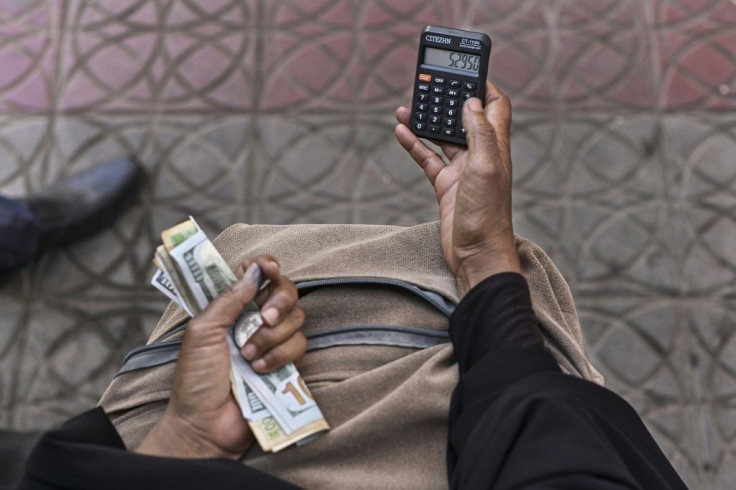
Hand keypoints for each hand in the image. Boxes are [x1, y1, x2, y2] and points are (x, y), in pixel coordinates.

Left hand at [136, 256, 305, 458]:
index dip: (265, 267)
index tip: (268, 268)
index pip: (256, 275)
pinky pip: (299, 345)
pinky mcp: (286, 364)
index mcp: (231, 307)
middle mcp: (254, 320)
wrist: (206, 424)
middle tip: (264, 318)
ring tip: (248, 356)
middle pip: (286, 291)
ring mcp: (272, 341)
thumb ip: (228, 299)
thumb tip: (254, 271)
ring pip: (296, 319)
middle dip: (279, 301)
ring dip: (272, 337)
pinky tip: (259, 369)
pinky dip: (280, 356)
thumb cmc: (195, 379)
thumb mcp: (202, 332)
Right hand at [395, 80, 520, 295]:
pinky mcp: (446, 185)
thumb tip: (471, 102)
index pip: (495, 107)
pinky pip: (428, 158)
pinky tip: (401, 132)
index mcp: (495, 147)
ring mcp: (462, 170)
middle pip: (464, 118)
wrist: (477, 253)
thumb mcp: (485, 167)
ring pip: (442, 137)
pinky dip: (415, 145)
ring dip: (426, 121)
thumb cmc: (486, 214)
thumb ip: (479, 133)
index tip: (467, 73)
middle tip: (429, 86)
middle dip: (448, 101)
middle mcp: (480, 155)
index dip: (484, 88)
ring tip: (406, 106)